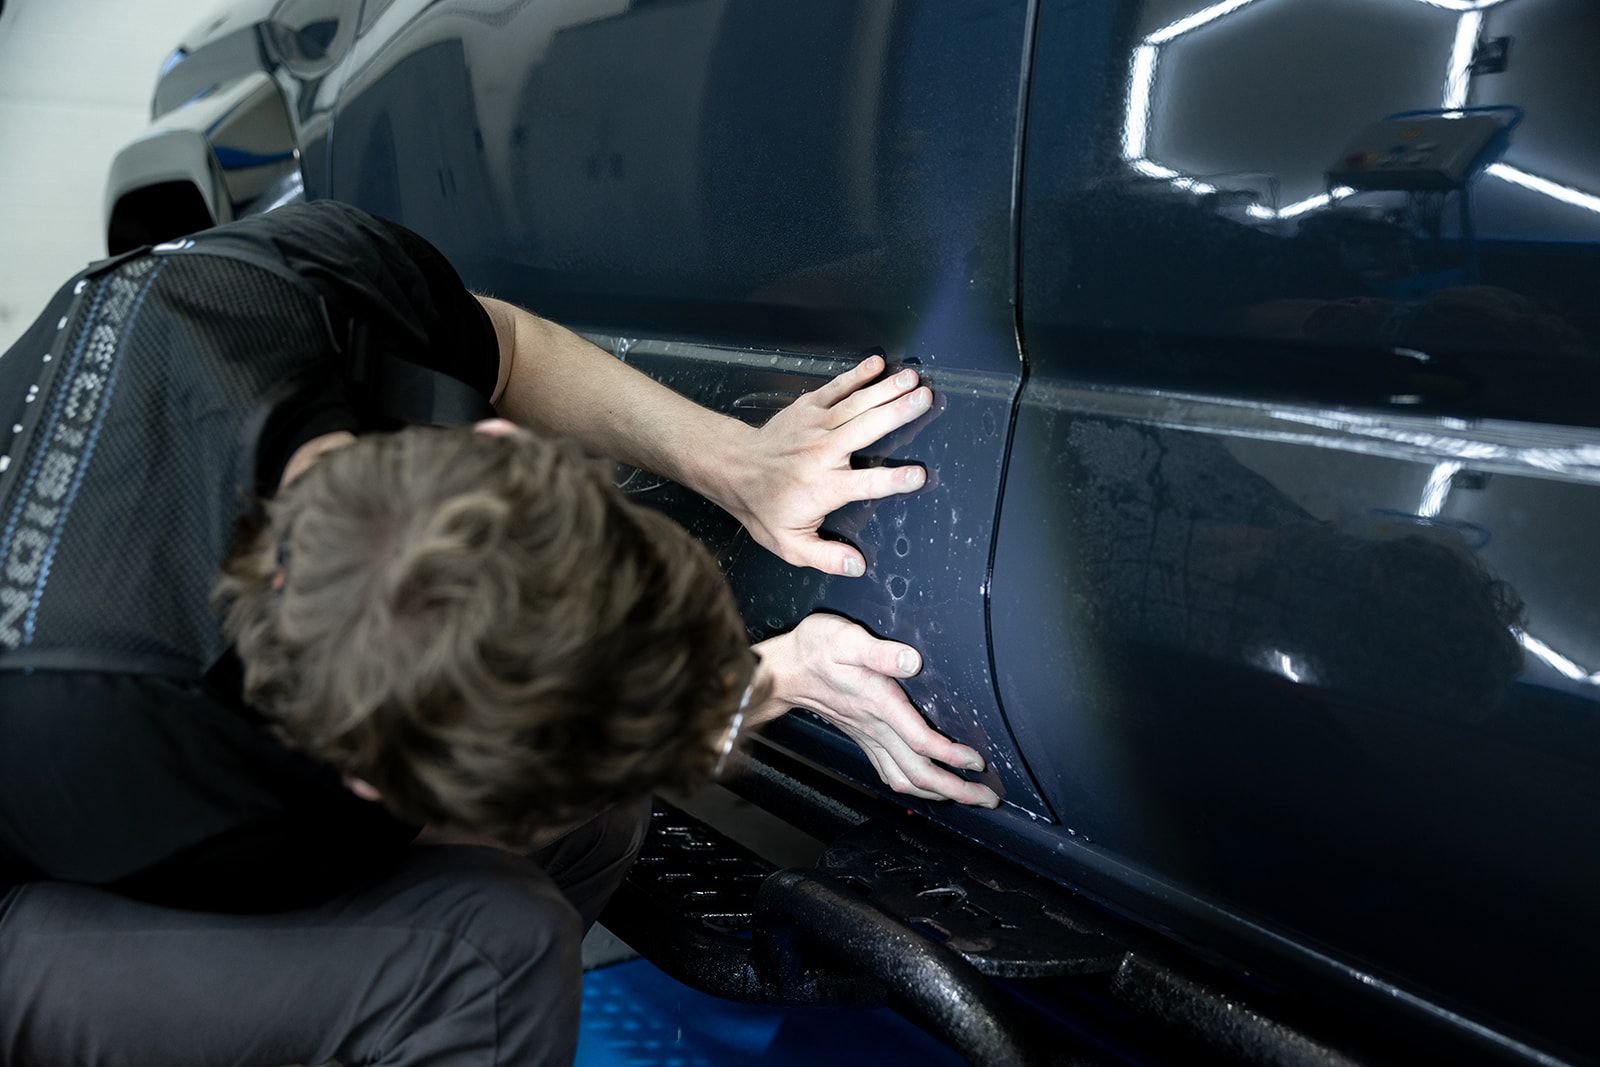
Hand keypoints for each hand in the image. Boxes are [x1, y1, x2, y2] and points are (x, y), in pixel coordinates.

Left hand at [721, 355, 931, 576]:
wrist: (734, 469)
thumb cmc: (764, 507)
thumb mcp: (790, 544)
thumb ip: (826, 557)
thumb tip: (858, 566)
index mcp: (824, 487)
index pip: (866, 484)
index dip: (893, 480)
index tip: (918, 475)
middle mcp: (823, 453)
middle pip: (867, 429)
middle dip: (898, 412)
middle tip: (925, 398)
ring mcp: (815, 425)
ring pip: (857, 404)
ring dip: (887, 389)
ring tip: (914, 378)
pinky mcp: (808, 408)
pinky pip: (837, 387)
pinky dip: (857, 374)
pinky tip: (878, 364)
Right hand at [752, 615, 1000, 807]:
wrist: (786, 670)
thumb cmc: (816, 649)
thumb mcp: (846, 639)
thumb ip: (879, 652)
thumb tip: (912, 661)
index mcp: (879, 705)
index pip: (920, 742)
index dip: (951, 756)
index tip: (977, 762)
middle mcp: (876, 728)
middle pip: (919, 773)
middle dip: (955, 790)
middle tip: (987, 798)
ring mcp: (869, 738)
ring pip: (905, 779)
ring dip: (938, 794)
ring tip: (966, 798)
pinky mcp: (864, 739)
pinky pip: (890, 773)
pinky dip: (913, 787)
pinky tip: (927, 788)